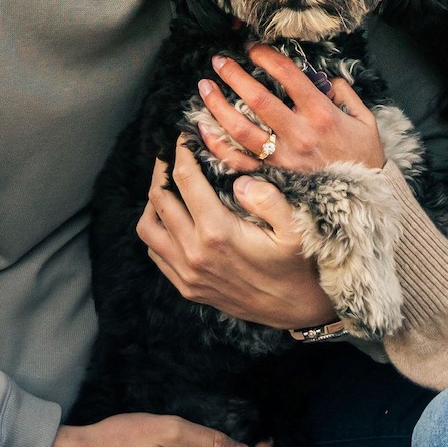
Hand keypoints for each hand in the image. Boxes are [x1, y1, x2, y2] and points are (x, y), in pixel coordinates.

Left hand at [137, 138, 337, 329]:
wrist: (296, 310)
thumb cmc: (299, 266)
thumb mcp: (296, 229)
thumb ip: (269, 198)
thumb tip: (239, 180)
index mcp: (217, 232)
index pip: (185, 180)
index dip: (180, 153)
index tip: (182, 137)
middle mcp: (194, 253)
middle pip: (159, 199)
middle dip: (162, 170)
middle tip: (170, 154)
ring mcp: (186, 273)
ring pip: (148, 227)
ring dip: (152, 201)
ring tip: (166, 185)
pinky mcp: (186, 287)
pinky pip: (155, 252)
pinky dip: (156, 230)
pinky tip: (171, 218)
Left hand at [196, 45, 386, 174]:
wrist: (362, 202)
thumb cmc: (364, 159)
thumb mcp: (366, 121)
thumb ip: (346, 94)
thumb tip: (326, 79)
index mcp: (322, 114)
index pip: (289, 76)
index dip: (267, 56)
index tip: (252, 47)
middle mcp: (299, 134)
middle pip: (258, 99)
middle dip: (234, 75)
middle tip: (218, 60)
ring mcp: (282, 158)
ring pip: (241, 129)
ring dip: (218, 105)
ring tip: (205, 87)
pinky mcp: (272, 177)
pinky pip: (238, 160)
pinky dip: (217, 145)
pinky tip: (202, 129)